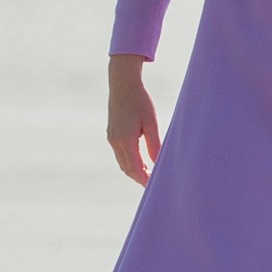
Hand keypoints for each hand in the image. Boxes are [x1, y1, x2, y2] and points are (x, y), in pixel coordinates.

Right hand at [107, 55, 160, 186]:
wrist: (122, 84)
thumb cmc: (140, 100)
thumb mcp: (151, 123)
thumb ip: (154, 145)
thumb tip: (159, 163)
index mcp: (125, 140)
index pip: (134, 168)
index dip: (144, 180)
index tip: (154, 186)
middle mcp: (115, 141)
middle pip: (127, 168)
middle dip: (139, 178)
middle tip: (154, 184)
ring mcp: (111, 138)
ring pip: (122, 162)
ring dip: (134, 170)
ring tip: (149, 174)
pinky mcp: (111, 133)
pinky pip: (120, 154)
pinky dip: (129, 161)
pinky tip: (141, 161)